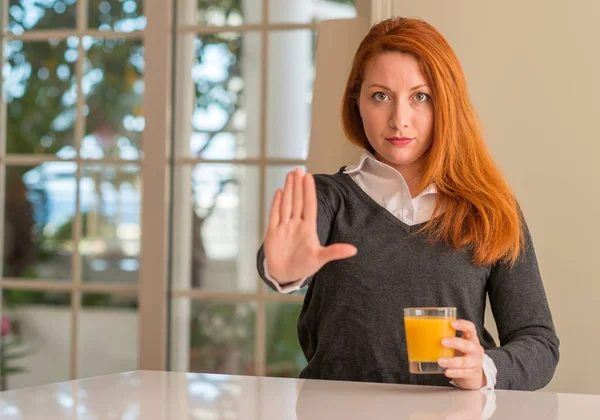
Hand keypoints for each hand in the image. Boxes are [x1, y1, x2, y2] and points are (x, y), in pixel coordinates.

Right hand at [264, 168, 357, 283]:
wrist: (285, 275)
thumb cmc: (304, 266)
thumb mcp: (320, 258)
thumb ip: (335, 252)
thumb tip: (354, 250)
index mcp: (308, 228)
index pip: (309, 205)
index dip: (309, 191)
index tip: (309, 177)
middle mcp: (296, 224)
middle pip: (297, 201)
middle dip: (298, 185)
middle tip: (298, 169)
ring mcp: (284, 227)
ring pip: (286, 204)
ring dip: (288, 190)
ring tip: (290, 175)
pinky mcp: (273, 233)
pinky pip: (275, 215)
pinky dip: (276, 203)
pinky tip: (279, 192)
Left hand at [437, 319, 485, 389]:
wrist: (474, 374)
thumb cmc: (463, 355)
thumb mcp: (459, 344)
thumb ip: (448, 338)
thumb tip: (424, 332)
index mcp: (471, 339)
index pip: (471, 328)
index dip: (463, 324)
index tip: (452, 323)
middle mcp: (475, 350)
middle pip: (468, 345)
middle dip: (455, 343)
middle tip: (442, 342)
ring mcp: (475, 362)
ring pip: (464, 361)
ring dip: (451, 361)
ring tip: (440, 361)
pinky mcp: (472, 373)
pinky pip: (463, 373)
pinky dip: (454, 372)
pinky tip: (446, 371)